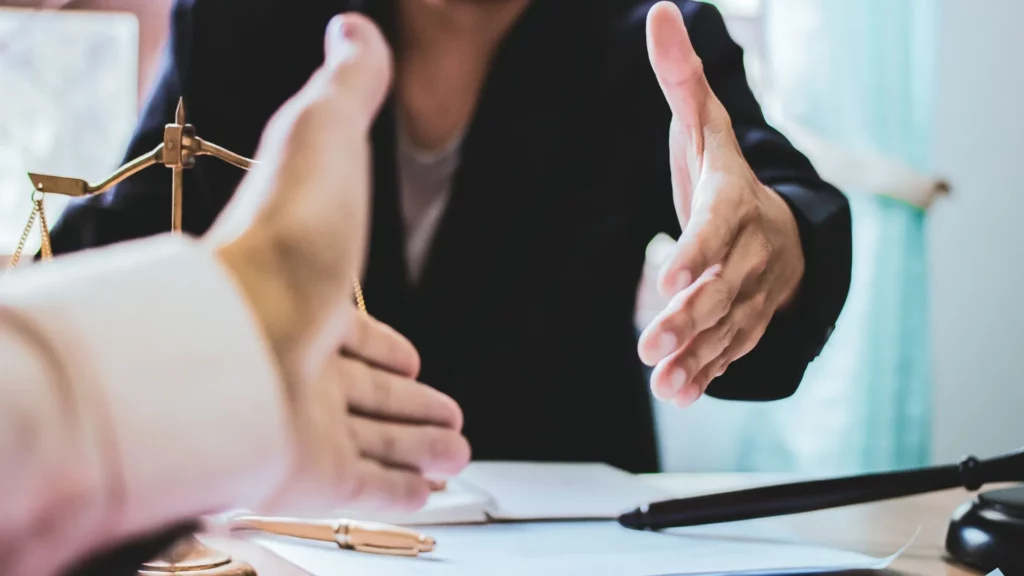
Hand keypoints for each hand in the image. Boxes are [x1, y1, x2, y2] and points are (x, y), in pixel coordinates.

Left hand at [206, 15, 467, 511]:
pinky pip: (365, 486)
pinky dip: (401, 487)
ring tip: (458, 449)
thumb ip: (347, 87)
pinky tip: (432, 488)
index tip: (412, 359)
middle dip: (410, 403)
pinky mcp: (309, 470)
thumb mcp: (323, 136)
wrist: (242, 329)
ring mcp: (301, 418)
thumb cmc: (284, 239)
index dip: (384, 346)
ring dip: (417, 445)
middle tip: (448, 414)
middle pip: (364, 390)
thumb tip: (354, 26)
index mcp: (306, 295)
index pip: (352, 328)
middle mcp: (299, 360)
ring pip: (369, 439)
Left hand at [636, 2, 805, 406]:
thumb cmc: (727, 173)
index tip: (668, 276)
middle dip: (689, 317)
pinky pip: (733, 347)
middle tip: (650, 344)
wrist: (781, 222)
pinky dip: (709, 371)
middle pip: (723, 286)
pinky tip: (679, 392)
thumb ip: (680, 78)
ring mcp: (755, 289)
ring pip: (728, 326)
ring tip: (663, 383)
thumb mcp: (704, 126)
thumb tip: (661, 10)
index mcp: (735, 200)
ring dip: (696, 355)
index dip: (697, 251)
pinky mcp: (751, 320)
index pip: (717, 226)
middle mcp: (752, 248)